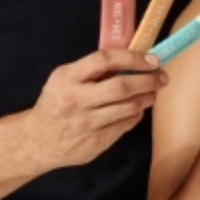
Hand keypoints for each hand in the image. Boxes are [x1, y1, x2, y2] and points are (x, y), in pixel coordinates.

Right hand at [28, 49, 166, 168]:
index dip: (132, 58)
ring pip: (128, 108)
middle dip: (148, 80)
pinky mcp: (95, 141)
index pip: (105, 60)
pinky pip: (125, 124)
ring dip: (147, 98)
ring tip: (152, 92)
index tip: (151, 59)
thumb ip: (91, 69)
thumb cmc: (56, 103)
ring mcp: (87, 123)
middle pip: (122, 87)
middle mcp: (76, 100)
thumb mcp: (63, 79)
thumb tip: (131, 58)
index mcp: (67, 78)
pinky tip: (136, 109)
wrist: (38, 141)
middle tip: (161, 76)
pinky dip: (135, 114)